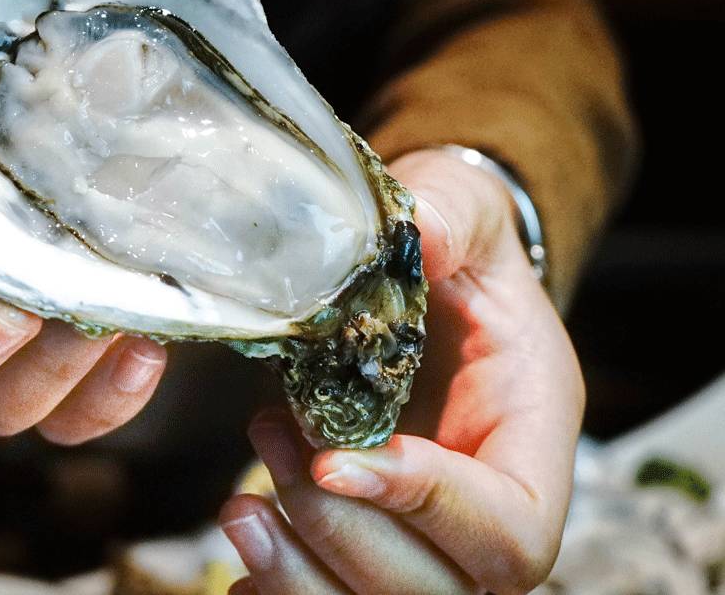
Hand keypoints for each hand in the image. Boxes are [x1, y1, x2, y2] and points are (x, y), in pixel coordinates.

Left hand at [220, 148, 583, 593]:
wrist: (428, 282)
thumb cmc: (455, 254)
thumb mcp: (463, 215)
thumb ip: (450, 220)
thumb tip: (419, 234)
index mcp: (532, 440)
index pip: (509, 526)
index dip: (428, 507)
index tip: (335, 458)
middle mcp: (490, 509)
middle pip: (441, 587)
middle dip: (343, 532)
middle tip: (270, 447)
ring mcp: (433, 539)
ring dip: (302, 572)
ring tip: (241, 507)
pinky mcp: (379, 542)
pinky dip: (285, 591)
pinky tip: (243, 564)